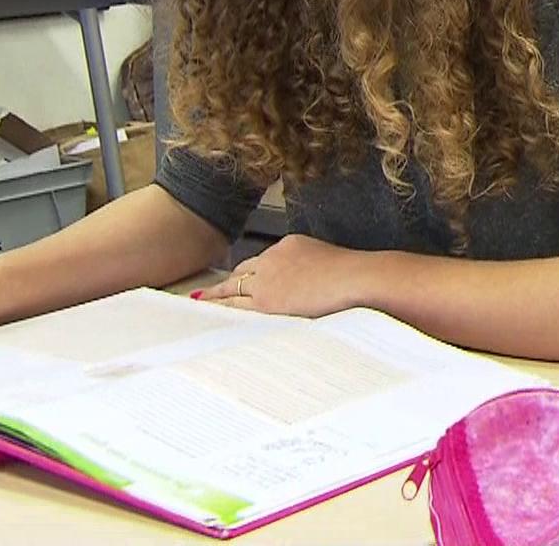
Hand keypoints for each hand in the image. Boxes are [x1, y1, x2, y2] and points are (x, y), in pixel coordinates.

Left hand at [196, 234, 370, 317]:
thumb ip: (316, 273)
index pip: (263, 261)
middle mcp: (274, 258)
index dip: (250, 273)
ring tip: (200, 303)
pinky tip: (206, 312)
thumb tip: (316, 290)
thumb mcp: (332, 265)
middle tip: (209, 292)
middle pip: (242, 271)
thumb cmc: (356, 277)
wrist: (357, 279)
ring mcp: (267, 278)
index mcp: (292, 245)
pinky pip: (233, 306)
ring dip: (215, 296)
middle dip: (227, 283)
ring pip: (232, 288)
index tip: (243, 280)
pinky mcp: (264, 300)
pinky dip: (217, 308)